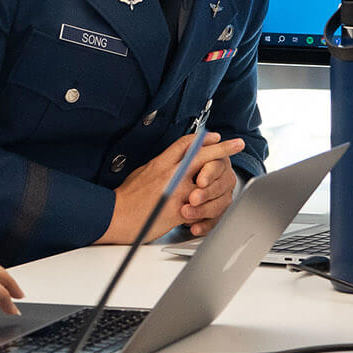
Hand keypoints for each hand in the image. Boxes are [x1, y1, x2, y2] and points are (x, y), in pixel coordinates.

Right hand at [97, 132, 243, 243]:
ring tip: (234, 175)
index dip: (203, 139)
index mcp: (161, 163)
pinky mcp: (178, 211)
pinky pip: (201, 208)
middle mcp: (170, 174)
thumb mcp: (142, 172)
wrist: (115, 215)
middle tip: (237, 143)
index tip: (214, 137)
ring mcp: (176, 192)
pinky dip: (209, 207)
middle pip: (202, 156)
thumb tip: (170, 162)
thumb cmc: (126, 198)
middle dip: (223, 148)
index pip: (186, 144)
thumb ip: (160, 166)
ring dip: (223, 177)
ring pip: (206, 180)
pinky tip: (218, 204)